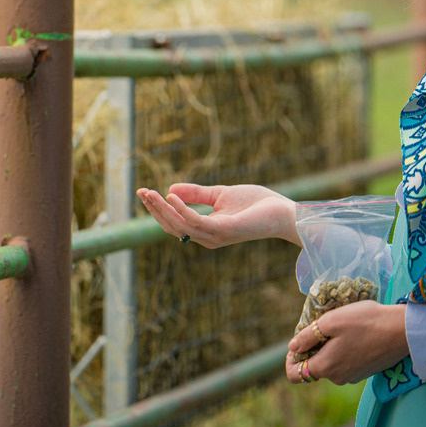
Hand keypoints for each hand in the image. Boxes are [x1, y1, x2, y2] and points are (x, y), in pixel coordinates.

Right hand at [136, 183, 299, 247]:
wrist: (283, 212)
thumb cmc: (256, 204)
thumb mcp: (220, 194)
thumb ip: (197, 194)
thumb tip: (171, 189)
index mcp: (206, 230)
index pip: (174, 223)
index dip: (157, 209)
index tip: (144, 192)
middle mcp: (208, 237)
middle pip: (172, 227)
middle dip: (154, 210)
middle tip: (141, 192)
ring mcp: (215, 236)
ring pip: (180, 225)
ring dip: (163, 209)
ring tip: (151, 193)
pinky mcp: (224, 230)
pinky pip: (196, 222)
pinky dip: (181, 209)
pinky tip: (171, 196)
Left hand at [284, 301, 407, 385]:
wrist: (403, 330)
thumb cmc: (365, 322)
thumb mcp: (330, 322)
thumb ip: (307, 337)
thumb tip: (293, 347)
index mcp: (326, 367)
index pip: (295, 375)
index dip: (290, 358)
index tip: (298, 340)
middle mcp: (338, 378)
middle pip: (313, 367)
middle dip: (311, 348)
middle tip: (320, 326)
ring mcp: (353, 376)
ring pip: (330, 364)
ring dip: (328, 348)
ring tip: (338, 327)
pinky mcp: (365, 371)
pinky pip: (345, 363)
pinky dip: (342, 350)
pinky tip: (353, 333)